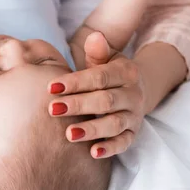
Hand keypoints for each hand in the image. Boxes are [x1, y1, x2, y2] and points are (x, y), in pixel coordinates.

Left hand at [48, 32, 145, 157]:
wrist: (137, 91)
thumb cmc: (110, 75)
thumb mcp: (107, 60)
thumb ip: (98, 53)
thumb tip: (94, 37)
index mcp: (126, 72)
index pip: (99, 77)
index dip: (75, 82)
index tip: (51, 87)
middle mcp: (133, 94)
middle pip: (105, 101)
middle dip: (78, 105)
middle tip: (53, 110)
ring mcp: (134, 116)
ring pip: (114, 124)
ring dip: (92, 129)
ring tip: (69, 134)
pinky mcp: (133, 134)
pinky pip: (124, 143)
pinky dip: (110, 148)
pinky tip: (92, 153)